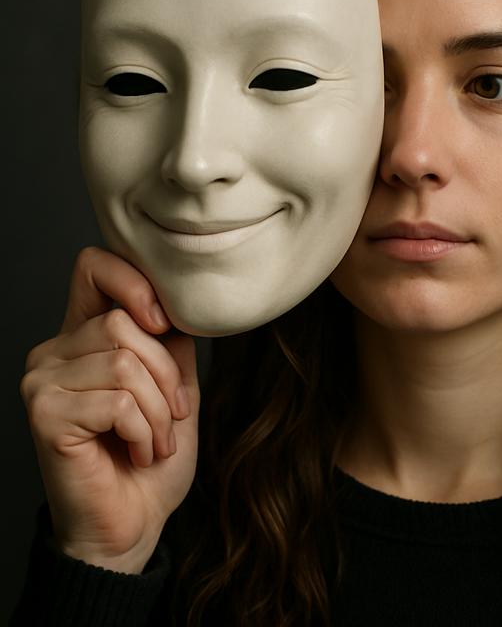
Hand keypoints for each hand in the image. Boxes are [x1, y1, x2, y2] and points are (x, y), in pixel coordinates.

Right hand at [20, 247, 199, 572]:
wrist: (133, 521)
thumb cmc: (153, 453)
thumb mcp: (174, 384)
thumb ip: (168, 339)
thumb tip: (174, 302)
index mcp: (82, 334)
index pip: (94, 266)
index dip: (136, 282)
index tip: (166, 324)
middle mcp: (53, 351)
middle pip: (123, 323)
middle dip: (166, 374)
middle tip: (174, 414)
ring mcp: (42, 382)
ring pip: (125, 362)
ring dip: (159, 410)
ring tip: (157, 440)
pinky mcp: (43, 415)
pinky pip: (117, 401)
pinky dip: (144, 430)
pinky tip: (138, 452)